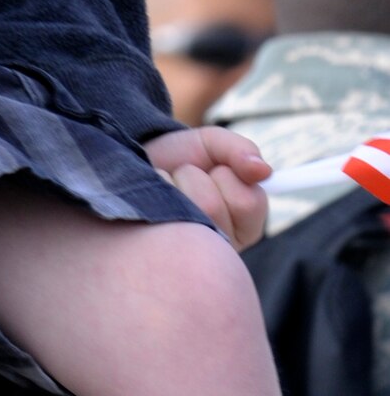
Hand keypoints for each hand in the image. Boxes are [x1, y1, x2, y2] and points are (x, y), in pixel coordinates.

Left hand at [144, 126, 269, 250]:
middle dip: (194, 175)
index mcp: (240, 225)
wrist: (131, 160)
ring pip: (186, 208)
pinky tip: (148, 198)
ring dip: (172, 181)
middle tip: (183, 174)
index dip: (228, 177)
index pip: (249, 202)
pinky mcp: (155, 248)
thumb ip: (239, 150)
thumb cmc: (177, 156)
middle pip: (212, 206)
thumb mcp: (210, 144)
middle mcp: (216, 244)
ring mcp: (184, 250)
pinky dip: (152, 187)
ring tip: (163, 186)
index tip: (216, 168)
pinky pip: (159, 210)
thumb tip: (263, 170)